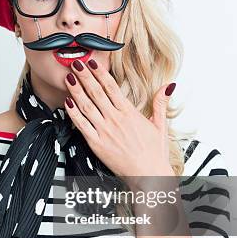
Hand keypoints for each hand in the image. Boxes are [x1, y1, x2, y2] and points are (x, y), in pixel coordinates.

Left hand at [63, 59, 175, 179]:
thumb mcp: (160, 125)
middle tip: (76, 63)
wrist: (149, 175)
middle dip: (85, 76)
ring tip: (69, 77)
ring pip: (86, 106)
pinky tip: (67, 102)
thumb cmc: (155, 153)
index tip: (93, 62)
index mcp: (129, 113)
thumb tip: (168, 86)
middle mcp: (115, 119)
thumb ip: (160, 103)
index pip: (111, 87)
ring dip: (76, 90)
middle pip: (96, 92)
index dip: (100, 73)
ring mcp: (105, 131)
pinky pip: (81, 125)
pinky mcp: (97, 144)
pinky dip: (73, 112)